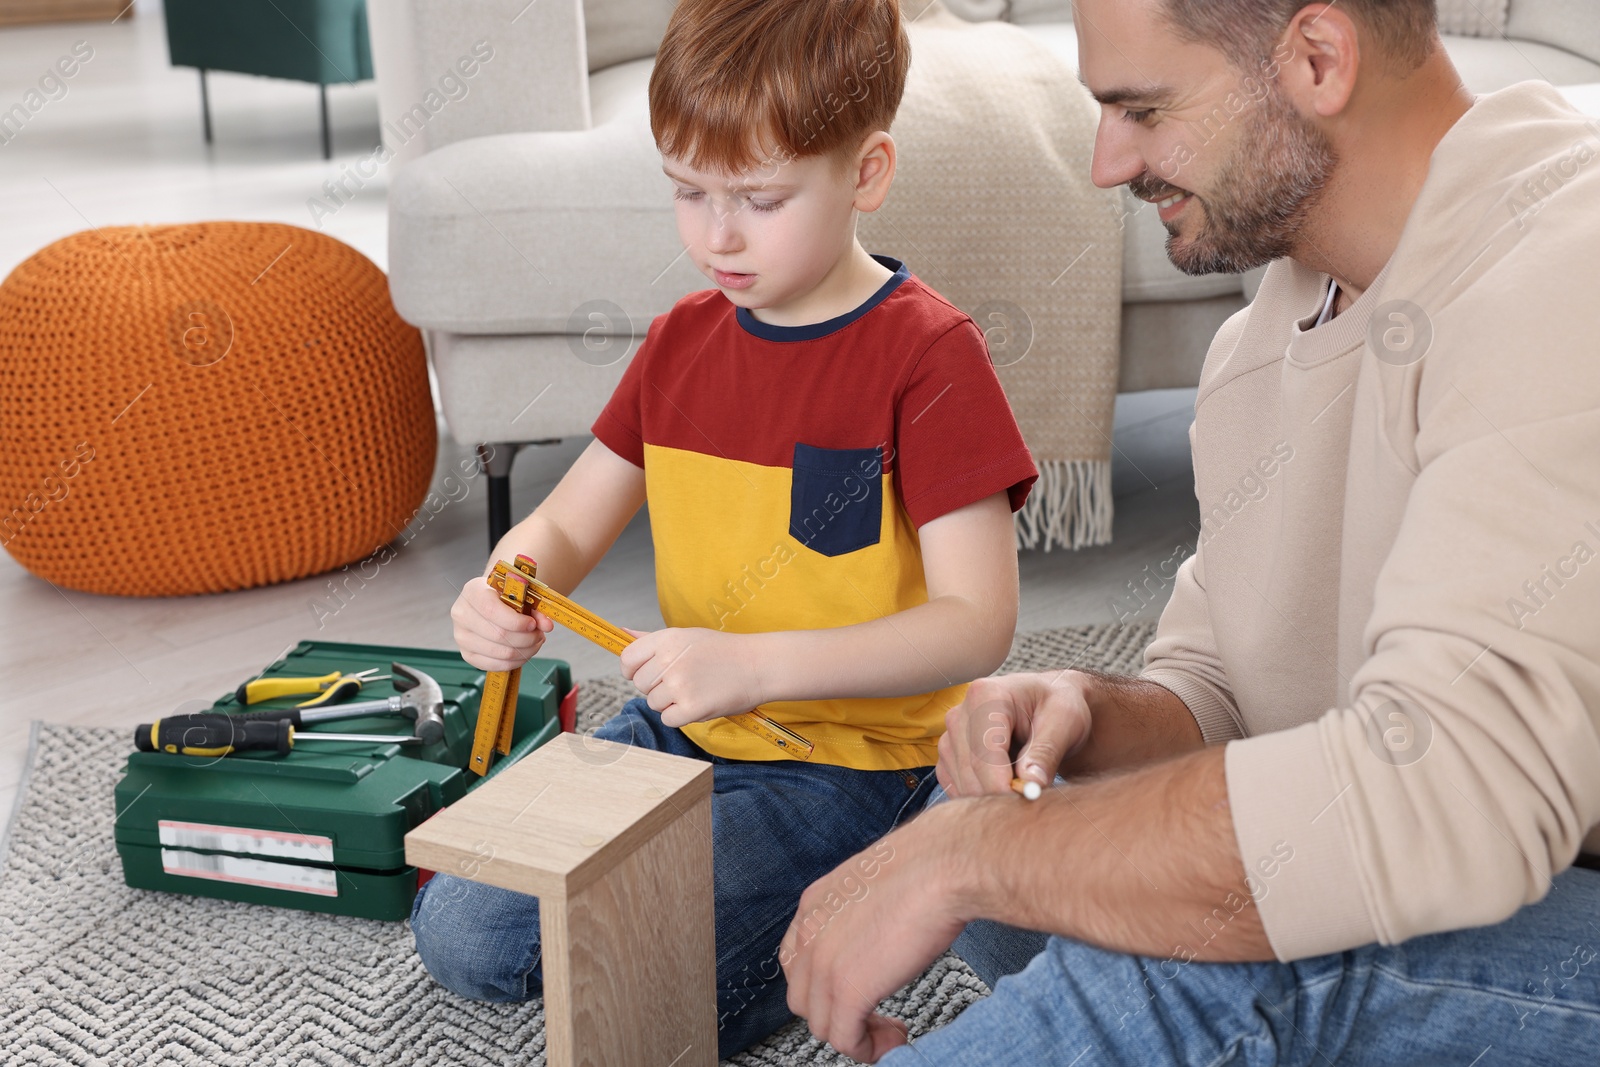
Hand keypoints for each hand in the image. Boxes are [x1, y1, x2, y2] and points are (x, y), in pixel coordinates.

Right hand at [449, 576, 552, 671]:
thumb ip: (535, 607)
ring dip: (525, 651)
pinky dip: (516, 662)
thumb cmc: (507, 595)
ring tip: (535, 642)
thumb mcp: (522, 593)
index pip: (492, 611)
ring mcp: (462, 637)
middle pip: (498, 635)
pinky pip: (496, 665)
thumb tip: (547, 626)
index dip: (516, 622)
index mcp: (473, 592)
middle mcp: (462, 614)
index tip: (533, 624)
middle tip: (540, 634)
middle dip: (526, 638)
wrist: (492, 600)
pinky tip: (525, 651)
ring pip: (500, 653)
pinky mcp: (468, 655)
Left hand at [619, 627, 766, 726]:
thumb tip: (622, 634)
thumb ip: (652, 639)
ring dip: (670, 702)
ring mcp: (679, 686)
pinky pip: (668, 719)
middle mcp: (669, 661)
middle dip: (656, 686)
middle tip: (682, 680)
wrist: (758, 666)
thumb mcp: (687, 636)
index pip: (627, 659)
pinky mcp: (691, 708)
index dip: (632, 669)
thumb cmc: (723, 651)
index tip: (645, 673)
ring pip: (653, 703)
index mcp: (666, 639)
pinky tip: (698, 703)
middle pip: (640, 684)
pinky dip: (680, 716)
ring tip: (693, 690)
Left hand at [781, 801, 975, 1061]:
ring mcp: (824, 964)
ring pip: (821, 1024)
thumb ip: (863, 912)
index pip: (795, 960)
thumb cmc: (928, 865)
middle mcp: (810, 932)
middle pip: (802, 997)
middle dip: (835, 1012)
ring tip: (889, 1029)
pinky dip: (868, 1049)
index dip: (821, 984)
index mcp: (814, 903)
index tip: (852, 990)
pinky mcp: (849, 990)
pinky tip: (896, 1037)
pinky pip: (845, 1040)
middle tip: (871, 1013)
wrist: (943, 866)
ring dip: (855, 1034)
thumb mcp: (876, 884)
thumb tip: (880, 933)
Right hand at [937, 672, 1092, 796]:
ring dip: (994, 796)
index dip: (1004, 787)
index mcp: (986, 696)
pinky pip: (957, 788)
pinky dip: (982, 796)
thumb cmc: (1058, 706)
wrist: (1047, 705)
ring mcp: (950, 736)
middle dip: (1002, 795)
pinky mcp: (949, 756)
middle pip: (970, 773)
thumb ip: (1046, 752)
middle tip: (1035, 798)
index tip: (1030, 801)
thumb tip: (1031, 785)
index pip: (984, 754)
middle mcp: (960, 715)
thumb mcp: (1065, 721)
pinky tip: (1008, 783)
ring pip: (963, 785)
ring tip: (1025, 785)